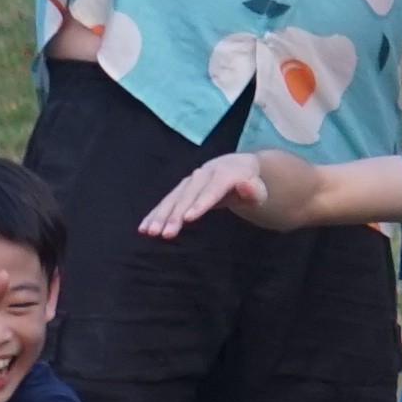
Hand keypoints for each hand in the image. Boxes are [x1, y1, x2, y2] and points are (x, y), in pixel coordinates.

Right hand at [139, 153, 268, 235]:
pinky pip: (167, 200)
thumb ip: (253, 191)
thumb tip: (246, 185)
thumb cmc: (251, 185)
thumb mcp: (258, 191)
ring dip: (160, 214)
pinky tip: (144, 227)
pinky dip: (155, 213)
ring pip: (173, 197)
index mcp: (224, 174)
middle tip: (165, 234)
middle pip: (188, 195)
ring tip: (149, 232)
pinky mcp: (182, 187)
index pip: (212, 190)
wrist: (238, 167)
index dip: (200, 203)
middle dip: (175, 214)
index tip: (188, 218)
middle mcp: (203, 174)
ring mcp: (190, 180)